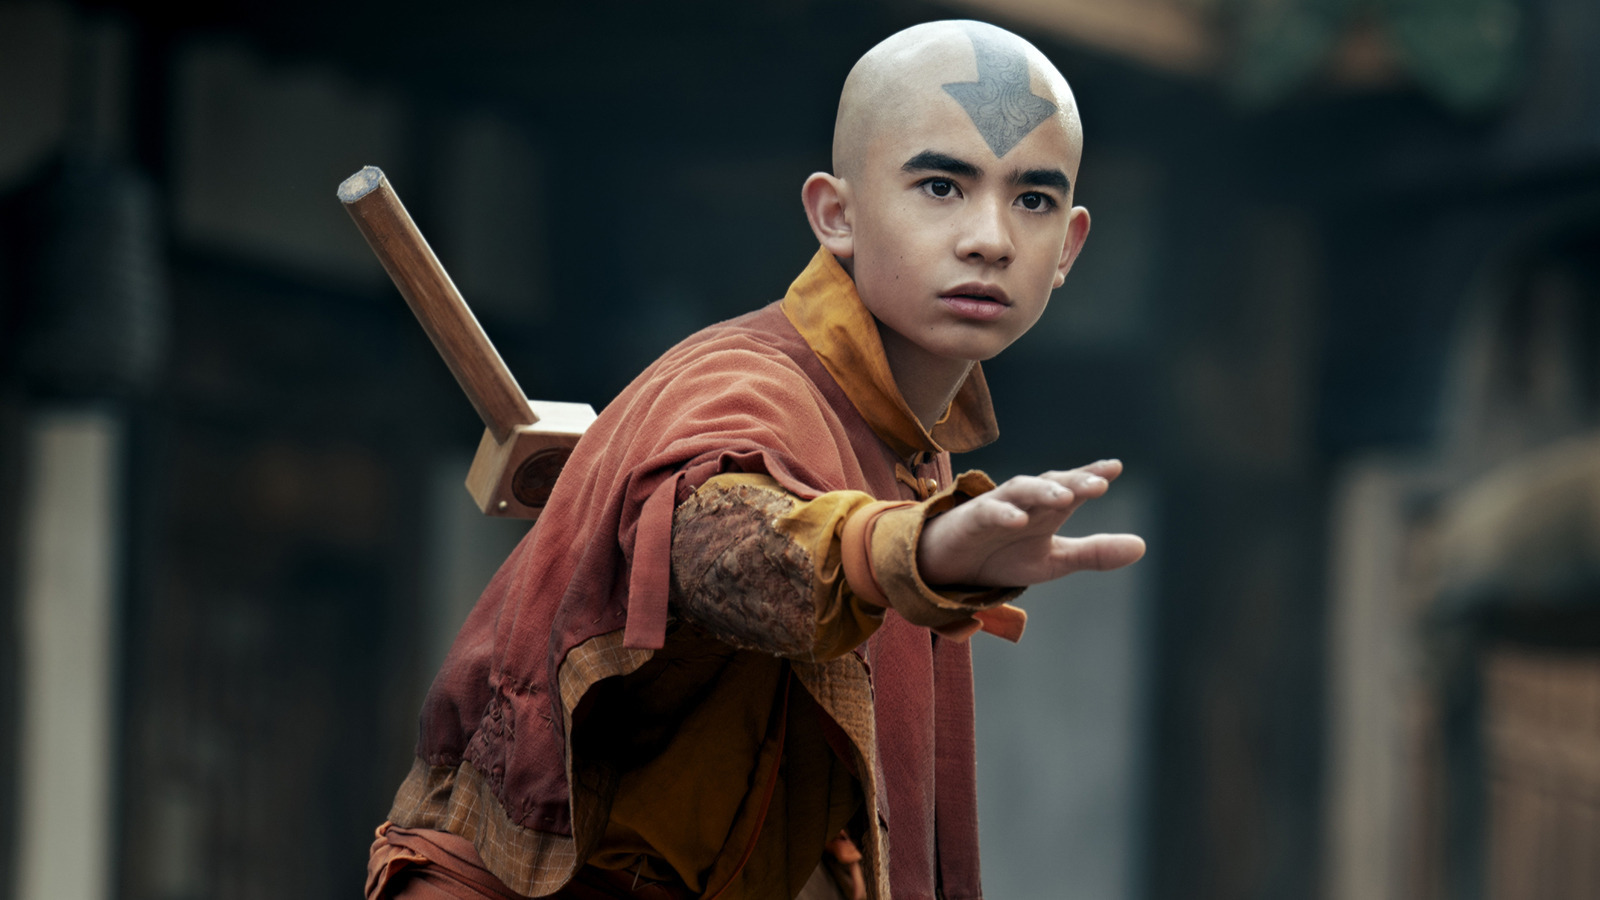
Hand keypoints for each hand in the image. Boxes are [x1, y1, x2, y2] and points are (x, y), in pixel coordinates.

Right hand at [917, 459, 1145, 586]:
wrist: (953, 568)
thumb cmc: (1004, 556)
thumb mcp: (1054, 561)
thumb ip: (1095, 553)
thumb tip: (1142, 545)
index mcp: (1048, 509)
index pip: (1073, 486)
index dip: (1091, 475)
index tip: (1115, 468)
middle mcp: (1025, 501)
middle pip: (1051, 483)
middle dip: (1074, 481)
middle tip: (1100, 484)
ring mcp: (998, 507)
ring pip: (1021, 489)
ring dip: (1043, 490)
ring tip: (1065, 497)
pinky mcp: (972, 520)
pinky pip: (988, 512)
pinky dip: (1003, 513)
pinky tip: (1018, 518)